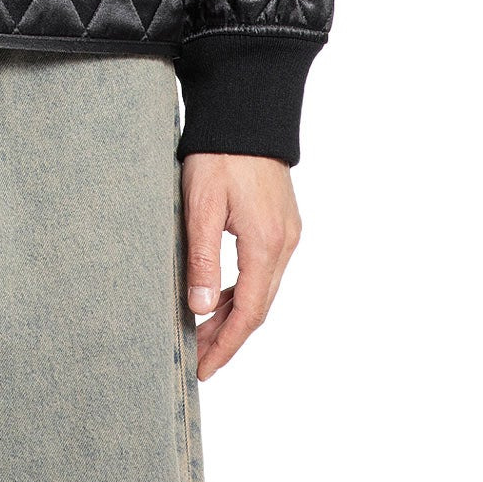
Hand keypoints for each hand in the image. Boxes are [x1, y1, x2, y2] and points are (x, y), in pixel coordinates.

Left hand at [180, 152, 300, 378]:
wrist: (246, 112)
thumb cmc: (220, 154)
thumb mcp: (202, 205)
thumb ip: (203, 258)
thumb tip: (200, 308)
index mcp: (266, 244)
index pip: (249, 313)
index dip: (226, 346)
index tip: (204, 369)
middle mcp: (284, 244)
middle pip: (258, 308)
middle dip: (227, 338)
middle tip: (196, 359)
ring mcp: (287, 234)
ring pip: (262, 291)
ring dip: (234, 315)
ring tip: (201, 334)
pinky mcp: (281, 224)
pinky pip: (264, 271)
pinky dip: (242, 291)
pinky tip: (219, 299)